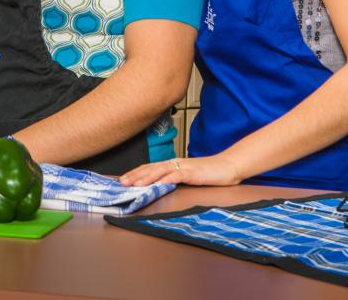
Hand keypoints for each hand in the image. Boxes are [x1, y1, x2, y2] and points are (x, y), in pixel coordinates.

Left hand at [119, 154, 242, 187]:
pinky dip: (166, 179)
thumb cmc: (208, 173)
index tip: (123, 179)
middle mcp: (174, 163)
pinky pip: (176, 175)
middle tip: (121, 182)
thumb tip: (160, 186)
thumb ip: (174, 179)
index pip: (149, 168)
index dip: (135, 173)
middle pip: (150, 168)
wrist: (227, 167)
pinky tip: (158, 184)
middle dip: (134, 175)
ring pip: (159, 171)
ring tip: (134, 183)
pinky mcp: (192, 172)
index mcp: (172, 164)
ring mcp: (183, 167)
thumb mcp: (187, 176)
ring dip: (145, 177)